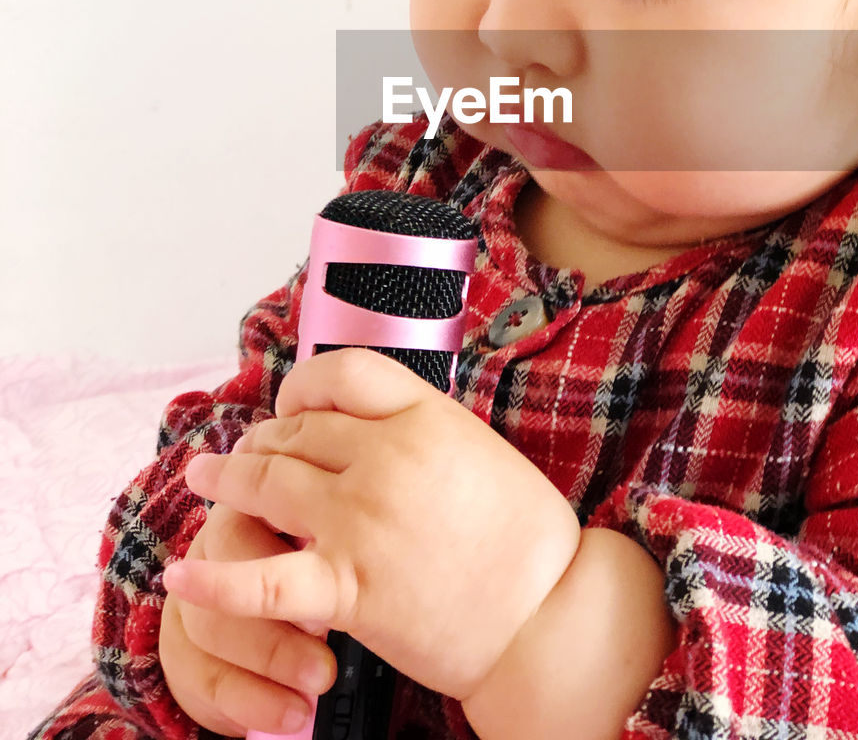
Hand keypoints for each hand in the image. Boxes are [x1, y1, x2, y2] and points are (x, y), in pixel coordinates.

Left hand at [163, 347, 582, 702]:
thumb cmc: (526, 536)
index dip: (305, 384)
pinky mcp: (349, 587)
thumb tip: (368, 422)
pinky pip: (263, 580)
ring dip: (226, 479)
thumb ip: (420, 427)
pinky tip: (180, 576)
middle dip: (262, 438)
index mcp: (426, 415)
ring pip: (269, 483)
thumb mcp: (478, 448)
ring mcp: (362, 520)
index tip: (292, 404)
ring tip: (202, 477)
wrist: (546, 616)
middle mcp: (387, 456)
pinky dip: (215, 580)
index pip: (342, 373)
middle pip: (297, 429)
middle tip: (243, 450)